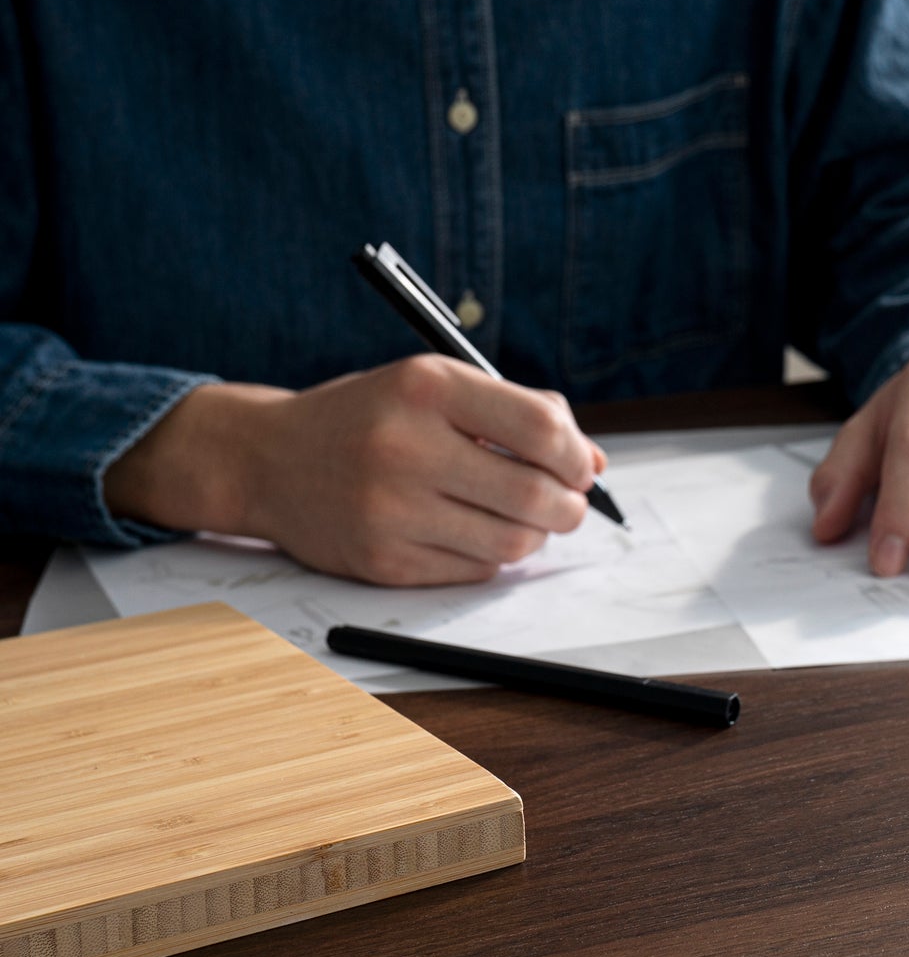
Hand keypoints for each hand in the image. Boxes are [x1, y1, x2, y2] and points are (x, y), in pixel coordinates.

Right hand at [104, 356, 605, 584]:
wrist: (267, 461)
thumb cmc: (368, 418)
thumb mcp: (433, 386)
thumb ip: (517, 411)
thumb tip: (593, 462)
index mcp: (425, 387)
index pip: (539, 429)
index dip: (576, 455)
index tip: (580, 466)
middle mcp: (405, 446)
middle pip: (534, 495)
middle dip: (569, 506)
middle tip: (568, 504)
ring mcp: (390, 510)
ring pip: (511, 543)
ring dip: (535, 535)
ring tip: (523, 518)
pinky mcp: (383, 561)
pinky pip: (475, 570)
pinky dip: (491, 556)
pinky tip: (472, 531)